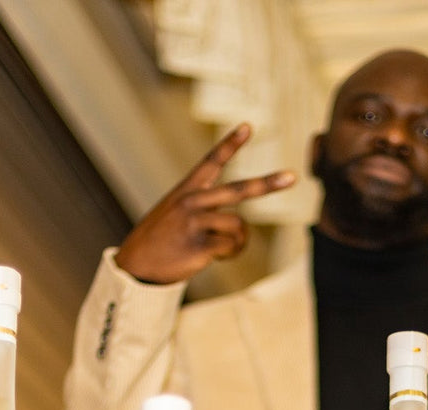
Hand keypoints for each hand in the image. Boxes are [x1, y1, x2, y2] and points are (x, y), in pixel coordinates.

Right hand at [115, 124, 295, 284]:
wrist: (135, 265)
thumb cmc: (159, 241)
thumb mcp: (174, 215)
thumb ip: (204, 211)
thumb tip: (240, 227)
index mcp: (187, 190)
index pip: (211, 161)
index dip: (230, 144)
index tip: (248, 126)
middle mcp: (192, 202)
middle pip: (238, 190)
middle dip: (267, 185)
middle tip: (292, 177)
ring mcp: (195, 222)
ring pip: (239, 225)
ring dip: (239, 240)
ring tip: (225, 248)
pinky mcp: (198, 245)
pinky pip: (231, 245)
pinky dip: (231, 253)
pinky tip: (218, 256)